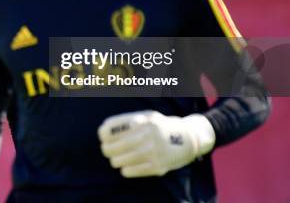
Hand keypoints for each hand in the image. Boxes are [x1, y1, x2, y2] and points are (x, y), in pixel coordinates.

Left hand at [98, 110, 214, 177]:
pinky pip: (127, 172)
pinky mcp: (157, 167)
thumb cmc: (159, 127)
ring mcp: (152, 152)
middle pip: (110, 148)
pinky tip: (131, 163)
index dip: (103, 134)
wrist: (187, 139)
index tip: (104, 136)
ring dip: (116, 159)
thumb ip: (124, 122)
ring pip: (117, 161)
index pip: (109, 130)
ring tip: (121, 156)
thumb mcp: (145, 116)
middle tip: (109, 149)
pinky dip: (125, 168)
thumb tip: (102, 131)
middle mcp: (146, 135)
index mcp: (140, 121)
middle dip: (106, 149)